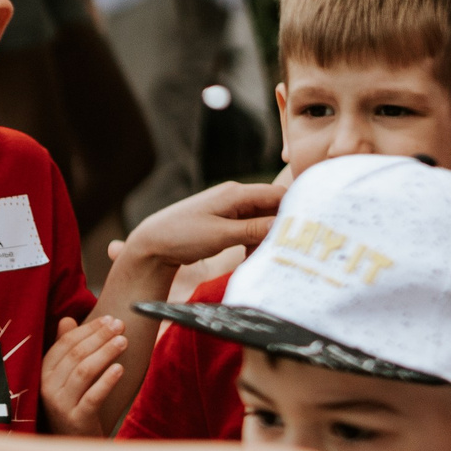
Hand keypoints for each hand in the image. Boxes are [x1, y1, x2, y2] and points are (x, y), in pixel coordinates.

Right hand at [40, 315, 126, 438]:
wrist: (73, 448)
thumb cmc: (71, 407)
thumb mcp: (64, 379)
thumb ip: (64, 350)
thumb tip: (67, 320)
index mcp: (43, 374)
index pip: (64, 344)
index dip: (88, 329)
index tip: (108, 319)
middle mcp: (48, 388)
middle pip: (75, 355)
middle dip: (99, 337)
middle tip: (120, 325)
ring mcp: (61, 405)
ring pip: (84, 372)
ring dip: (105, 353)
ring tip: (124, 342)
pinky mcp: (77, 420)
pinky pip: (92, 397)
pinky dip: (107, 381)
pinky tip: (120, 369)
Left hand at [112, 181, 282, 296]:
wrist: (151, 243)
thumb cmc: (182, 236)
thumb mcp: (221, 235)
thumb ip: (253, 230)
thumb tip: (285, 225)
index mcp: (236, 193)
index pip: (278, 195)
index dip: (294, 211)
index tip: (300, 234)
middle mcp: (235, 196)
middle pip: (272, 208)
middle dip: (277, 229)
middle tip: (274, 252)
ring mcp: (230, 208)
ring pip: (261, 220)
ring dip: (263, 239)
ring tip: (254, 257)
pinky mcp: (225, 221)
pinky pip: (249, 228)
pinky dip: (252, 241)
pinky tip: (247, 256)